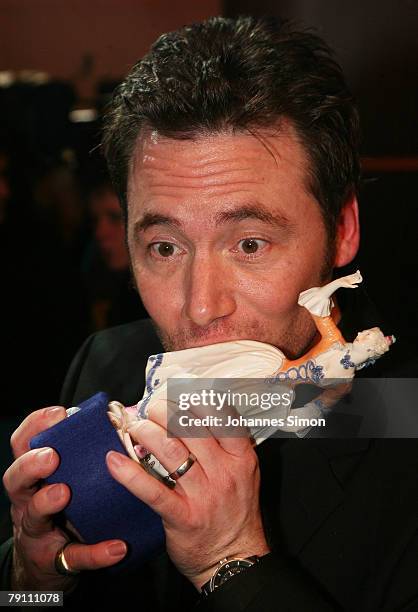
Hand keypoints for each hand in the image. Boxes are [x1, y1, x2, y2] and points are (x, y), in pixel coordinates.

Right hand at [2, 406, 127, 590]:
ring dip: (46, 502)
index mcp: (32, 474)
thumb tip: (115, 421)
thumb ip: (79, 454)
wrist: (48, 561)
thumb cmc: (61, 506)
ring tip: (64, 493)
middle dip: (30, 464)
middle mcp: (27, 500)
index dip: (35, 426)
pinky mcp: (56, 560)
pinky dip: (96, 553)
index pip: (23, 444)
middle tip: (51, 456)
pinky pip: (75, 557)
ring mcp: (36, 531)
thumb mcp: (62, 477)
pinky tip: (116, 548)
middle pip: (15, 478)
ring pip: (33, 516)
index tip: (58, 413)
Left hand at [106, 407, 270, 589]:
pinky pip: (152, 490)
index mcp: (241, 456)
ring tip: (133, 428)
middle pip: (190, 426)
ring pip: (170, 450)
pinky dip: (129, 473)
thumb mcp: (242, 472)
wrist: (235, 559)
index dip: (194, 395)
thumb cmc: (234, 510)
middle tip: (148, 408)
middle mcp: (225, 471)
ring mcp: (204, 495)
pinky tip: (113, 461)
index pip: (220, 413)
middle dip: (162, 410)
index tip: (176, 387)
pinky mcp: (183, 518)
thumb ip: (223, 443)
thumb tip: (188, 411)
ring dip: (145, 432)